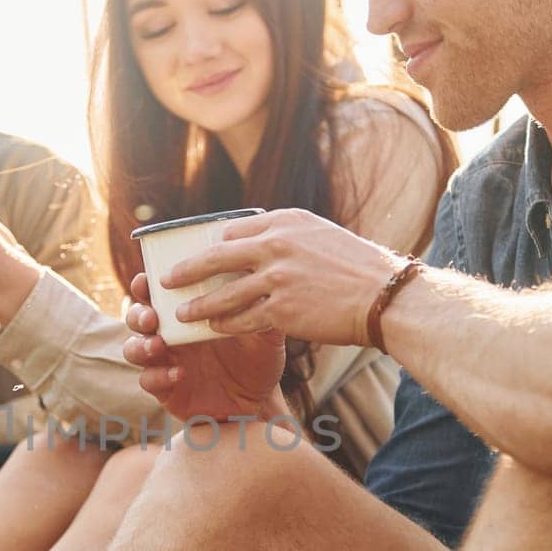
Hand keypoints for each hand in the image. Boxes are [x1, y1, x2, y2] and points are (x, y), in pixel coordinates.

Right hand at [123, 273, 287, 422]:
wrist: (260, 400)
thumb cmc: (258, 359)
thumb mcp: (263, 331)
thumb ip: (258, 308)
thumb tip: (260, 281)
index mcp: (187, 313)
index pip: (157, 293)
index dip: (145, 285)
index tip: (147, 279)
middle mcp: (170, 335)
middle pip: (137, 317)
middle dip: (137, 314)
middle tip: (151, 317)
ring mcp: (165, 362)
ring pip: (132, 349)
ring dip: (139, 345)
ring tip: (158, 345)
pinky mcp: (165, 389)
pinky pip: (148, 381)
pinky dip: (158, 376)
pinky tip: (178, 373)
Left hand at [163, 208, 404, 346]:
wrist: (385, 297)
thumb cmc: (358, 268)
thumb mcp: (322, 236)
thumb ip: (288, 238)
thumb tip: (259, 245)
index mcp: (286, 221)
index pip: (234, 229)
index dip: (212, 245)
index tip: (198, 255)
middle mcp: (276, 245)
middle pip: (216, 257)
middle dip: (187, 270)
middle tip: (166, 280)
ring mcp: (277, 278)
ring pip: (223, 293)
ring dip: (198, 305)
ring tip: (181, 313)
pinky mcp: (282, 310)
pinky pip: (241, 319)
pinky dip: (224, 325)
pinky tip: (214, 329)